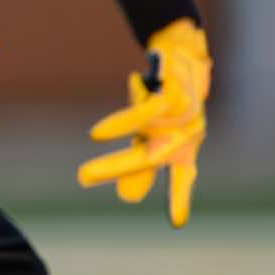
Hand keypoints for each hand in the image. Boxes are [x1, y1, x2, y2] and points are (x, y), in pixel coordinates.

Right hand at [77, 18, 210, 227]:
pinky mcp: (173, 93)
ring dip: (117, 157)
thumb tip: (129, 200)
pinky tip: (98, 135)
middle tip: (95, 191)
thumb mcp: (155, 133)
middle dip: (129, 181)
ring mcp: (183, 112)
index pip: (183, 176)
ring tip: (86, 170)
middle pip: (154, 160)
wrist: (182, 52)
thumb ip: (143, 166)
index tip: (175, 222)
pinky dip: (121, 125)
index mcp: (185, 146)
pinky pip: (145, 112)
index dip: (179, 199)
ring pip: (147, 139)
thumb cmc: (169, 100)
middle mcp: (187, 132)